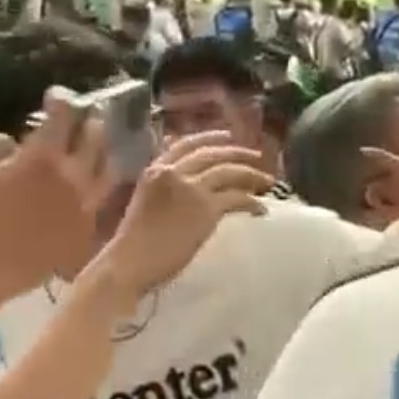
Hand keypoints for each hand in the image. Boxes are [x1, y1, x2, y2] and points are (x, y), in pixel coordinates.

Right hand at [0, 91, 109, 292]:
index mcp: (43, 157)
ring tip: (97, 150)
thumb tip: (14, 143)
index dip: (60, 101)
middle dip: (89, 123)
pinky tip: (90, 190)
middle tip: (85, 117)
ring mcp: (82, 209)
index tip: (55, 97)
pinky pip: (98, 207)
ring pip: (105, 173)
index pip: (63, 116)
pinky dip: (95, 192)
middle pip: (94, 140)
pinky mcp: (83, 235)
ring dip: (101, 156)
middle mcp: (71, 179)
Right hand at [102, 132, 270, 297]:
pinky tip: (260, 208)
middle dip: (238, 152)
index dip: (210, 138)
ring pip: (229, 172)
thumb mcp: (143, 202)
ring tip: (266, 181)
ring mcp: (191, 190)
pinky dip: (252, 202)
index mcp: (155, 170)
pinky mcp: (206, 210)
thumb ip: (162, 188)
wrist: (131, 261)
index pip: (187, 145)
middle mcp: (174, 173)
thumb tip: (184, 184)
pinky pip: (237, 198)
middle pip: (213, 154)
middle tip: (256, 156)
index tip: (227, 137)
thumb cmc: (133, 242)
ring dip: (251, 174)